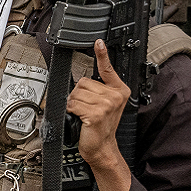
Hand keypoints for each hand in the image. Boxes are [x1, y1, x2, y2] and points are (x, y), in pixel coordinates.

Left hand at [66, 40, 128, 170]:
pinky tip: (80, 119)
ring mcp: (107, 104)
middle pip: (83, 82)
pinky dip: (71, 112)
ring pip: (76, 94)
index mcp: (119, 91)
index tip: (99, 42)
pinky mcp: (96, 113)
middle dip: (78, 95)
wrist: (101, 148)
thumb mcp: (105, 105)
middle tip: (85, 109)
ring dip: (74, 105)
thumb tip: (82, 82)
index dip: (102, 54)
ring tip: (83, 115)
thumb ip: (99, 90)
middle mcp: (115, 96)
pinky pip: (74, 104)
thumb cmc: (100, 127)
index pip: (108, 69)